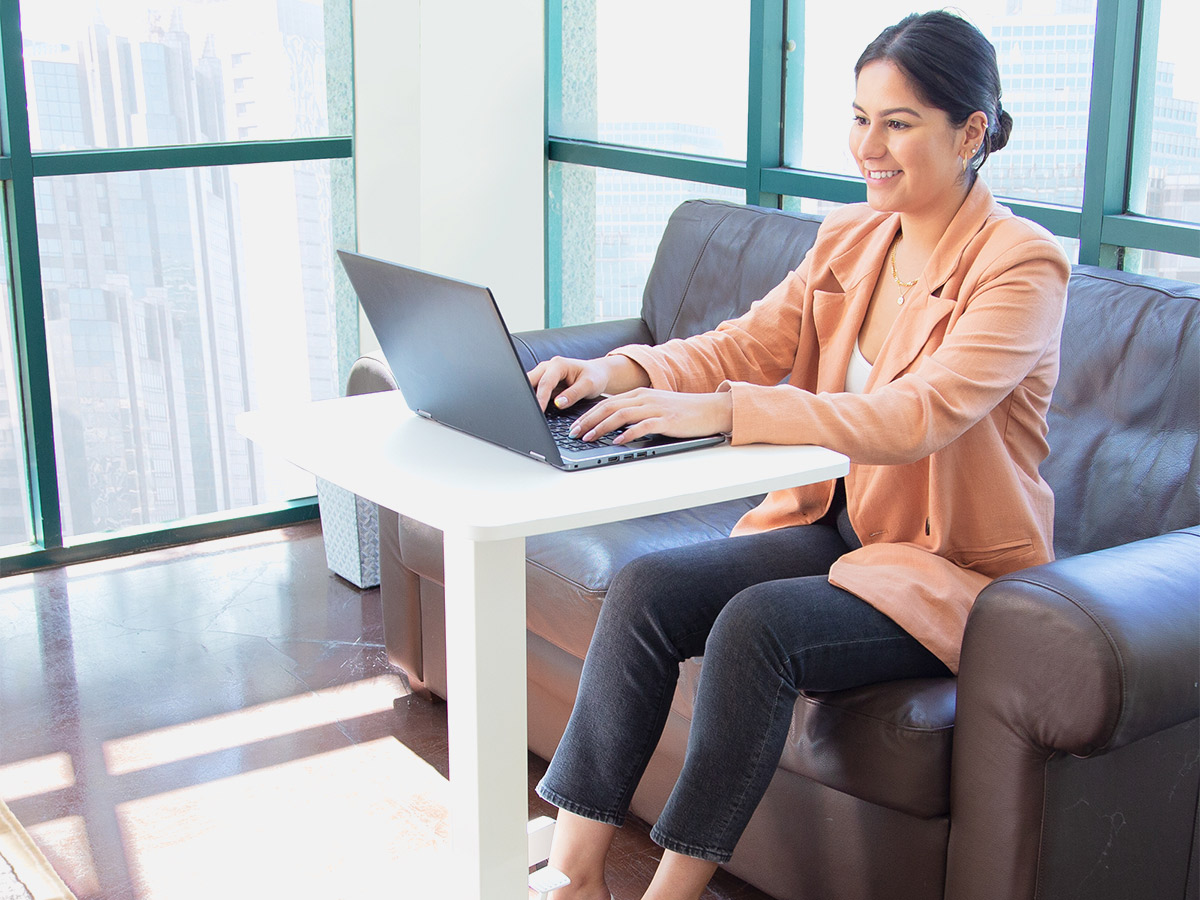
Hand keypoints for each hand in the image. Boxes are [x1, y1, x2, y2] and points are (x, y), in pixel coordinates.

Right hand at [528, 355, 650, 411]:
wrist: (597, 374)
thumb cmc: (594, 377)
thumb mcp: (588, 386)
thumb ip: (574, 394)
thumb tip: (559, 403)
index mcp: (558, 365)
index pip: (545, 383)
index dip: (540, 398)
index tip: (538, 411)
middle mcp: (547, 367)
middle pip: (530, 381)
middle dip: (527, 396)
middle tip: (527, 412)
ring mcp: (543, 374)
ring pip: (529, 385)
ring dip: (529, 398)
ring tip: (530, 412)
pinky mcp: (543, 382)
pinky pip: (533, 390)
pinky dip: (532, 400)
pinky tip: (535, 410)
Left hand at [569, 388, 732, 444]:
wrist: (710, 409)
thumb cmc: (683, 412)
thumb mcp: (655, 408)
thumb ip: (636, 413)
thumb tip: (614, 428)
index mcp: (639, 394)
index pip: (607, 403)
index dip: (587, 415)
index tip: (574, 426)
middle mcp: (644, 398)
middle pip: (609, 407)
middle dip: (588, 421)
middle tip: (573, 433)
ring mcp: (655, 408)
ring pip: (621, 415)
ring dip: (602, 427)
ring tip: (589, 438)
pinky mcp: (666, 420)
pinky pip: (642, 426)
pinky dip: (628, 434)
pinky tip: (618, 441)